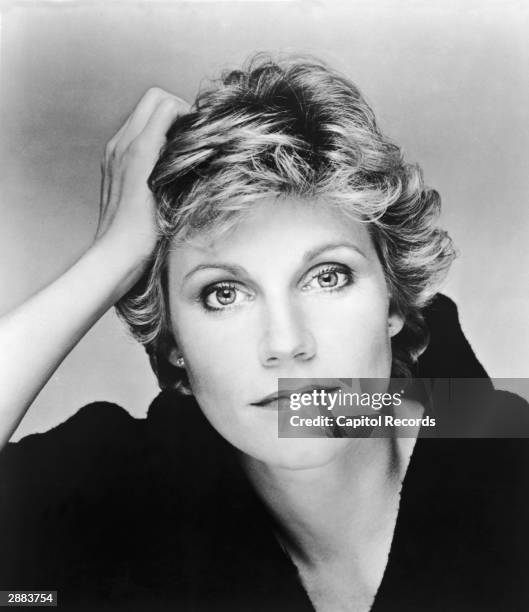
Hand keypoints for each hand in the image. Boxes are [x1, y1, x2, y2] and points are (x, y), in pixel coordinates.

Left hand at [95, 87, 188, 267]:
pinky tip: (160, 161)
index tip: (196, 133)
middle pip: (153, 99)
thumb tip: (192, 137)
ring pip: (142, 113)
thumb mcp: (170, 191)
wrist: (118, 252)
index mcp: (138, 148)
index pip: (165, 103)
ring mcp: (114, 151)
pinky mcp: (111, 162)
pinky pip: (132, 132)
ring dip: (162, 122)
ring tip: (176, 148)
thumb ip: (178, 156)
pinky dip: (149, 135)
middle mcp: (122, 144)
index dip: (186, 112)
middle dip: (174, 109)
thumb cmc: (146, 231)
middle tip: (188, 134)